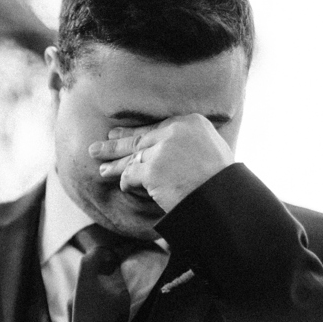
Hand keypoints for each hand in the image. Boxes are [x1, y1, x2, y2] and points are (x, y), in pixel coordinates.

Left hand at [90, 114, 234, 212]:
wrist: (224, 199)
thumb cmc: (222, 181)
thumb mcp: (212, 149)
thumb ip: (190, 143)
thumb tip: (171, 149)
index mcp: (191, 122)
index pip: (156, 127)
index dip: (135, 132)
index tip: (118, 134)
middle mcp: (175, 131)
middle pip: (139, 138)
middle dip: (116, 144)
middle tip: (98, 147)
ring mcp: (162, 150)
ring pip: (131, 156)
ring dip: (114, 164)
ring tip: (102, 169)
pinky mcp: (152, 170)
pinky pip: (130, 175)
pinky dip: (126, 183)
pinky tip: (123, 186)